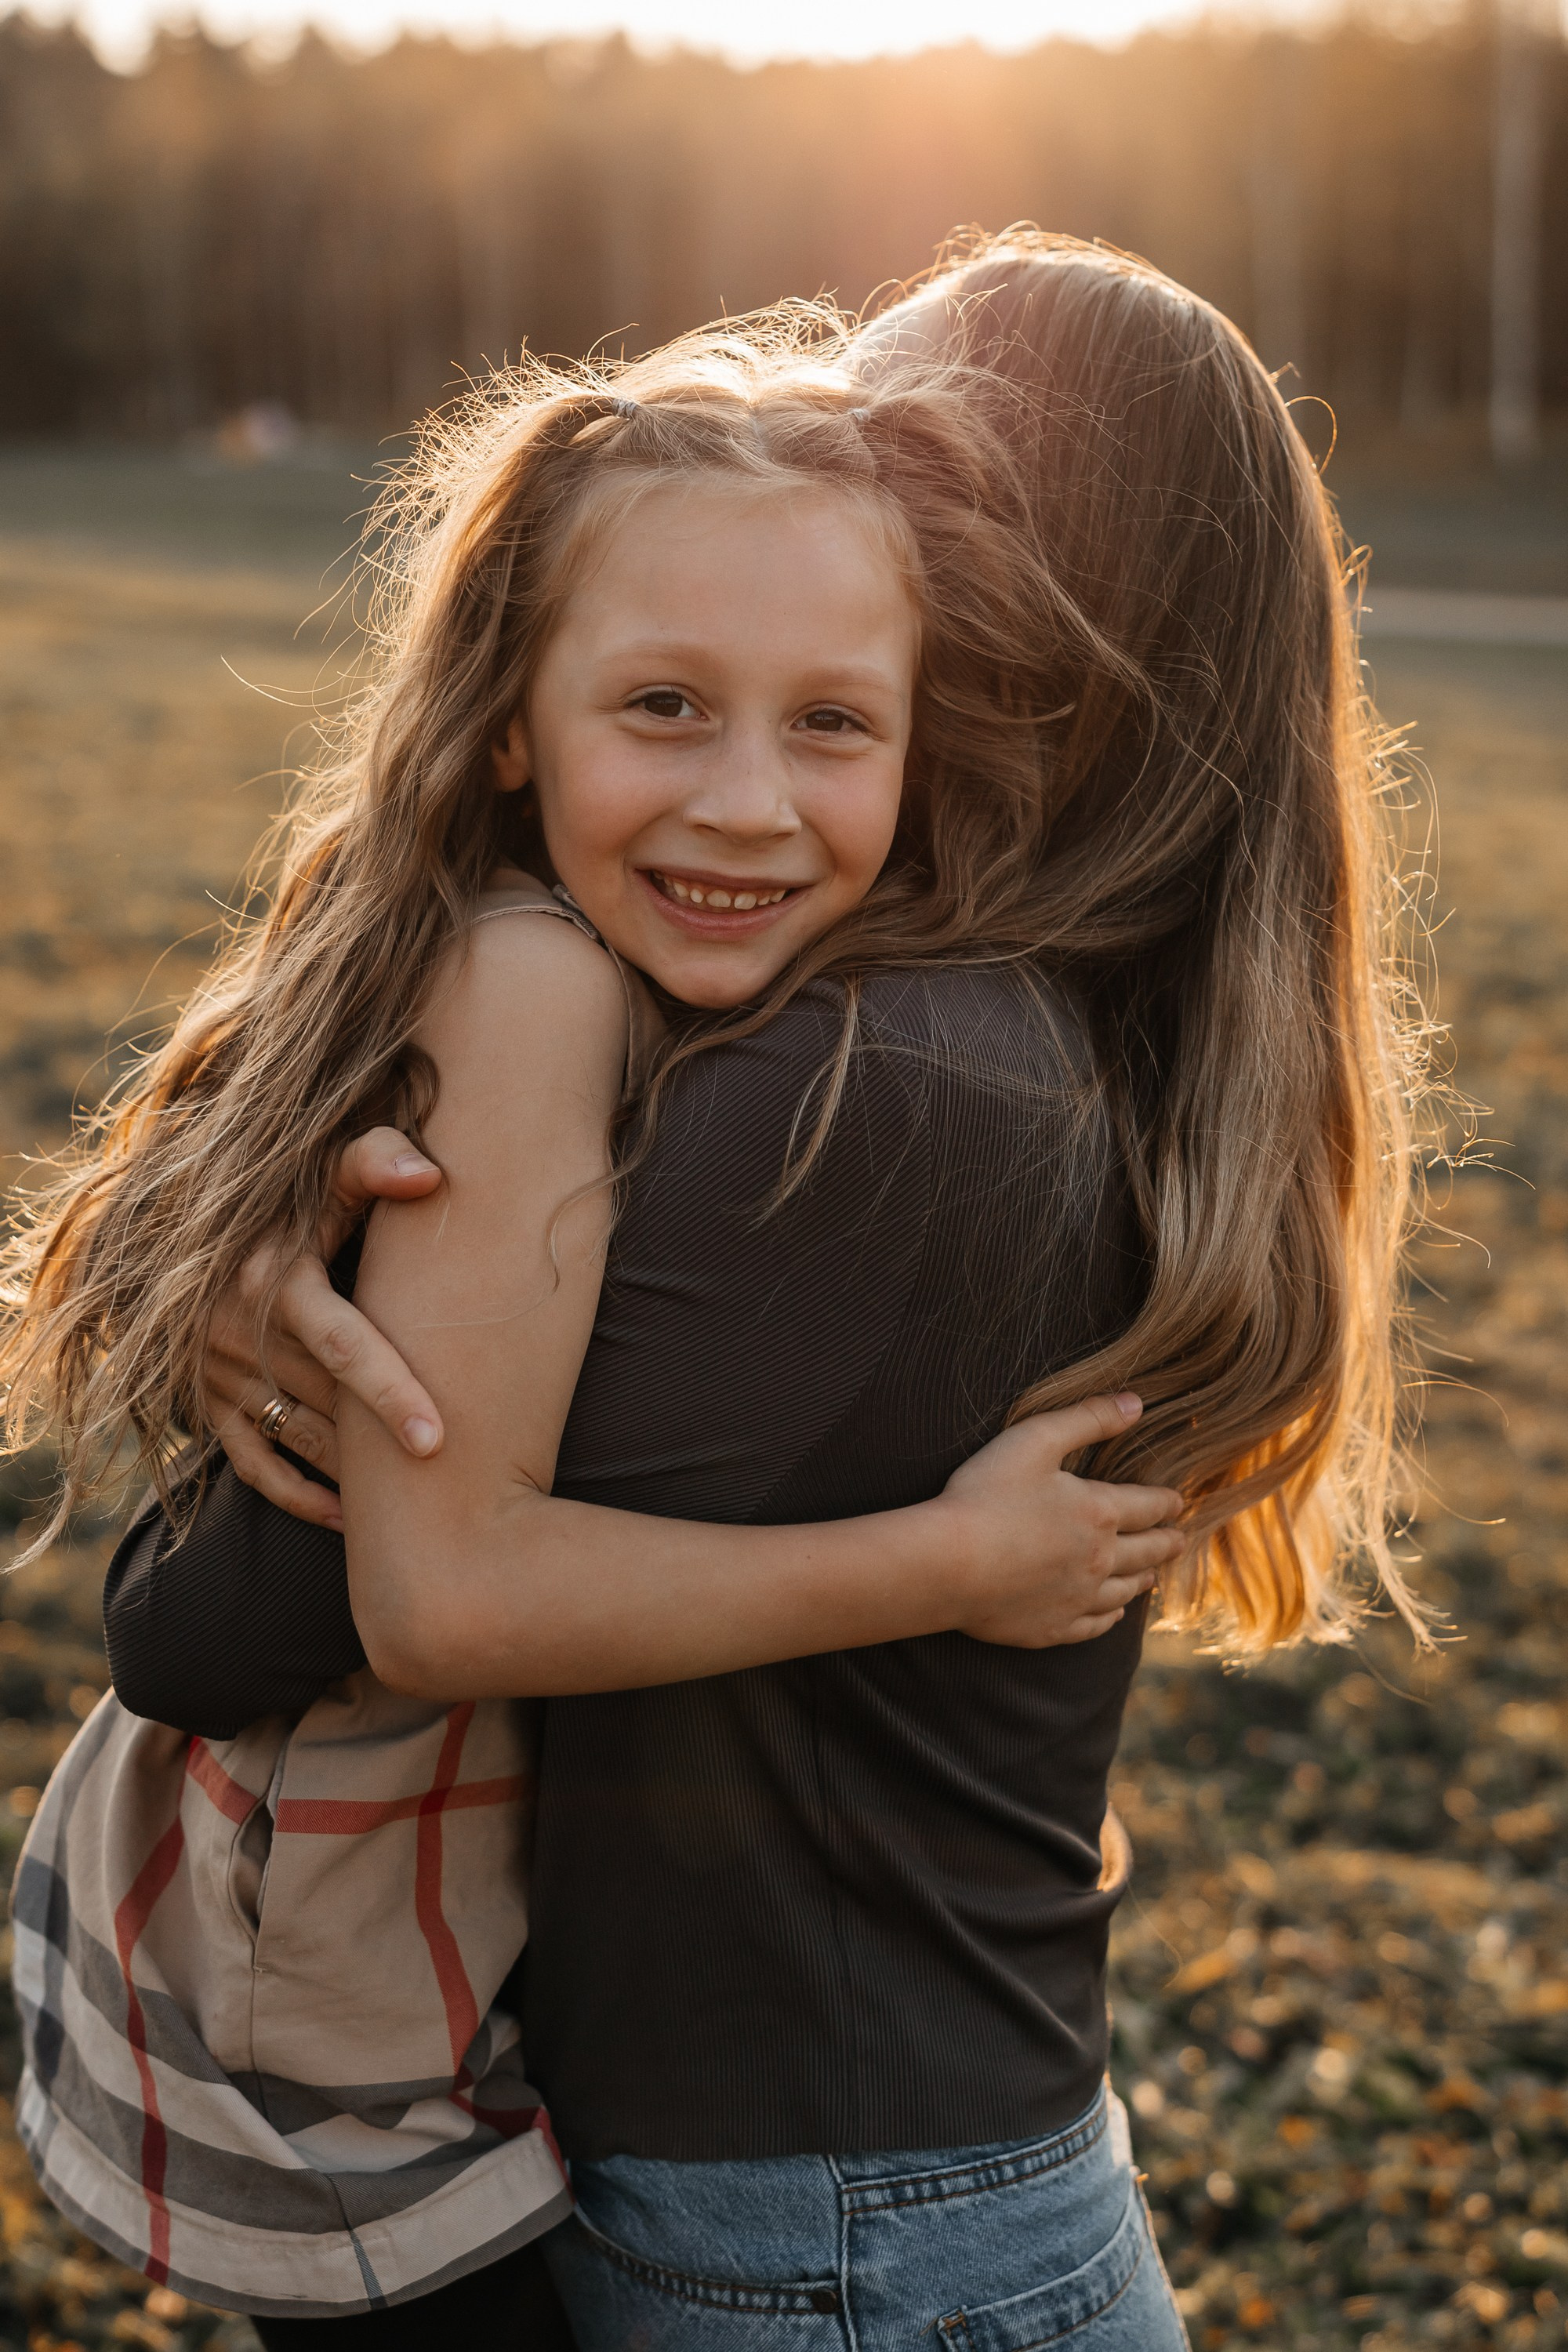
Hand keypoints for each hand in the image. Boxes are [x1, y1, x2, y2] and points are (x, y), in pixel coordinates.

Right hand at [202, 1127, 446, 1529]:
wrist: (175, 1232)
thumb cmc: (278, 1203)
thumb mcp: (315, 1178)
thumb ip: (373, 1162)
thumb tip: (432, 1176)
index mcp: (275, 1283)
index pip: (342, 1344)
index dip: (390, 1391)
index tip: (438, 1440)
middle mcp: (241, 1335)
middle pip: (331, 1404)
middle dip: (387, 1446)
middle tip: (459, 1485)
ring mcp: (222, 1377)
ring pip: (302, 1440)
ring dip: (357, 1475)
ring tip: (425, 1504)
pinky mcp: (207, 1407)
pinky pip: (255, 1469)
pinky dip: (302, 1499)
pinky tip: (354, 1519)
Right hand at [940, 1394, 1184, 1646]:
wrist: (947, 1563)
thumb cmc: (985, 1495)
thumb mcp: (1035, 1439)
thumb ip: (1086, 1418)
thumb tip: (1135, 1403)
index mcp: (1098, 1513)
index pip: (1148, 1506)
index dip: (1166, 1502)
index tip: (1178, 1503)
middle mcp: (1100, 1560)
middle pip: (1147, 1552)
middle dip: (1166, 1542)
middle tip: (1179, 1540)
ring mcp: (1078, 1598)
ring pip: (1125, 1590)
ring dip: (1143, 1579)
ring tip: (1152, 1576)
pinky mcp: (1054, 1627)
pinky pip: (1096, 1625)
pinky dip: (1111, 1616)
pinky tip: (1114, 1612)